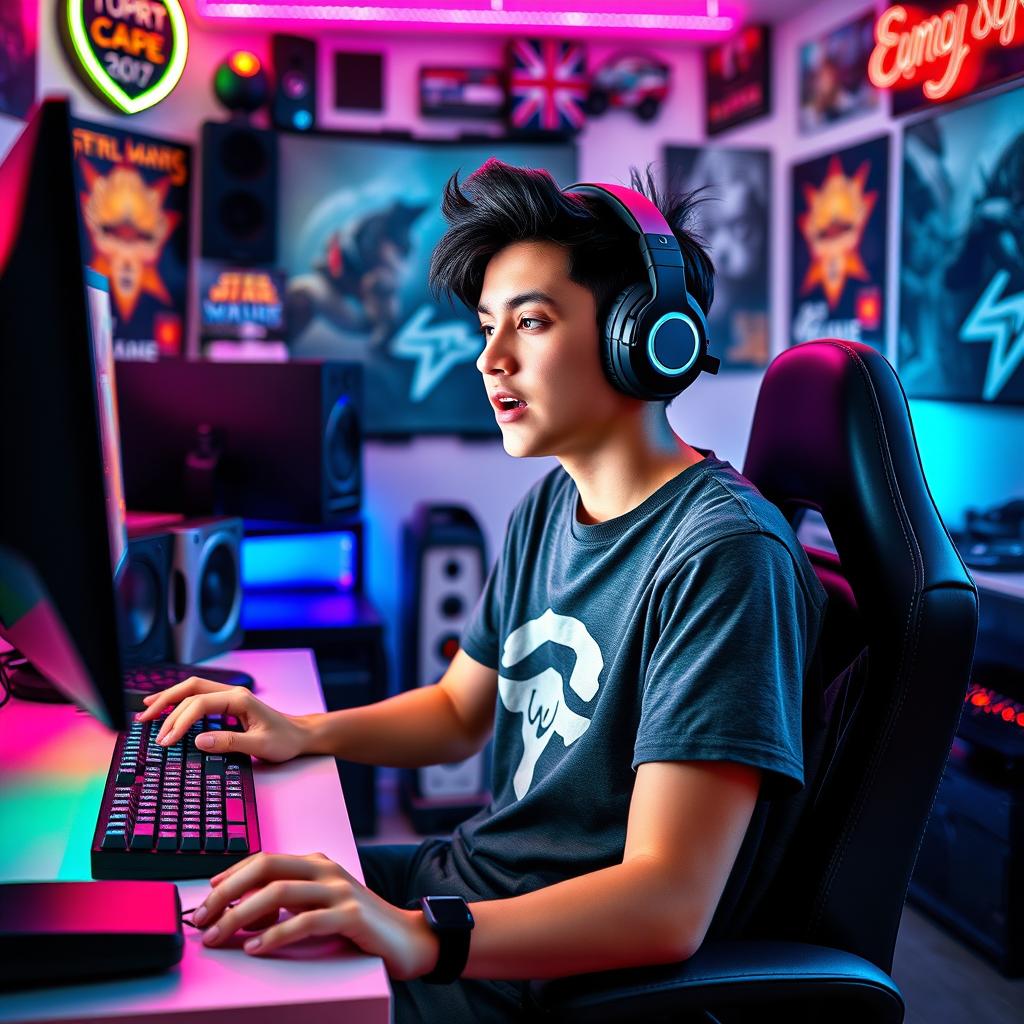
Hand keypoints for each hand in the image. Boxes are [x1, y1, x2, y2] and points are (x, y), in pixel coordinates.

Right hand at [134, 677, 308, 762]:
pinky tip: (167, 708)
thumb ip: (230, 742)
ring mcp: (230, 696)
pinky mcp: (227, 704)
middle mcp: (232, 693)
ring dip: (169, 699)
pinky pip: (198, 697)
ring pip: (193, 690)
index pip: (200, 703)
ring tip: (146, 711)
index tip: (166, 740)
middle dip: (166, 703)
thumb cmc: (284, 740)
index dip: (179, 721)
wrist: (300, 734)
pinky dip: (180, 702)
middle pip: (191, 689)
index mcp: (239, 699)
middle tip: (145, 721)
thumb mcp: (260, 745)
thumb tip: (199, 740)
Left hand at [193, 852, 439, 979]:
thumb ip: (289, 901)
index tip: (205, 897)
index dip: (230, 876)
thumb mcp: (320, 904)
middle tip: (202, 918)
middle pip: (265, 869)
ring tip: (219, 936)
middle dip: (227, 893)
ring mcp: (339, 890)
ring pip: (278, 894)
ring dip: (240, 916)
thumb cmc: (359, 924)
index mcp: (316, 862)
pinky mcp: (350, 915)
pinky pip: (304, 922)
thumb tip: (240, 911)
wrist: (407, 938)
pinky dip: (274, 934)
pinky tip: (255, 947)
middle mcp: (326, 870)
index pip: (264, 860)